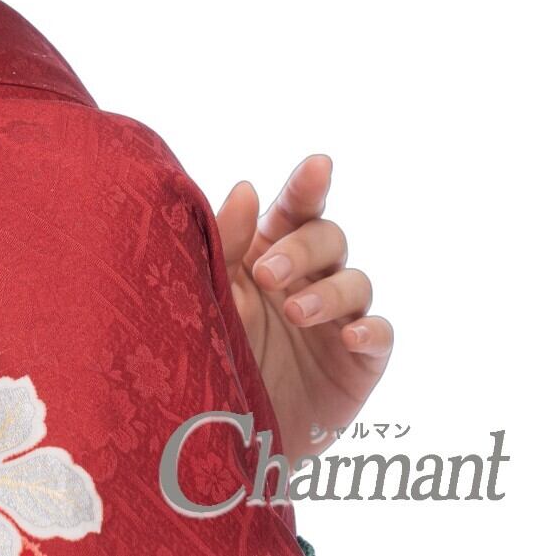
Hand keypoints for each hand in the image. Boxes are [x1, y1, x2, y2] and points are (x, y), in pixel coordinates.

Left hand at [215, 154, 392, 465]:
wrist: (232, 428)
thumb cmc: (217, 347)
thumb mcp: (213, 292)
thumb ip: (226, 242)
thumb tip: (246, 187)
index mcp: (270, 250)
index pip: (295, 208)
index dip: (309, 184)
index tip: (319, 165)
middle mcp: (309, 276)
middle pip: (327, 238)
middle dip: (302, 249)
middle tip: (268, 274)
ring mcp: (338, 315)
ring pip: (355, 280)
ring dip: (327, 292)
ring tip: (296, 313)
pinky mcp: (360, 358)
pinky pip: (380, 332)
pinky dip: (368, 329)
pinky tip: (348, 335)